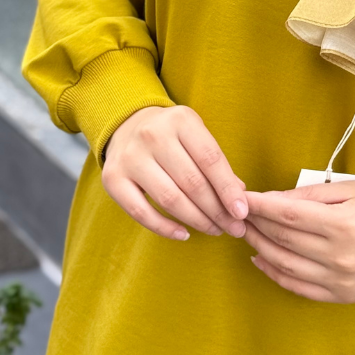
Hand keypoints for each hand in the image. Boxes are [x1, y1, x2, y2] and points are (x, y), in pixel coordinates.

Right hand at [102, 105, 248, 240]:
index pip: (210, 159)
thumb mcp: (196, 135)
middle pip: (192, 182)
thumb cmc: (172, 134)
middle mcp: (153, 136)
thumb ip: (216, 163)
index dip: (228, 189)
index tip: (242, 212)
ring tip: (215, 230)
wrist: (126, 124)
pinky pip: (141, 212)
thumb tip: (239, 199)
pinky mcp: (112, 179)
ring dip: (196, 220)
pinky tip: (184, 234)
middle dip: (217, 210)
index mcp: (180, 120)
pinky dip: (164, 228)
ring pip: (170, 199)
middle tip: (233, 228)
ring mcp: (130, 158)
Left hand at [244, 180, 354, 302]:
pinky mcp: (343, 295)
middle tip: (238, 213)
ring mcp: (342, 280)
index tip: (242, 198)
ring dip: (260, 248)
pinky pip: (299, 287)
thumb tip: (270, 201)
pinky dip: (275, 273)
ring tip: (247, 233)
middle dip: (255, 225)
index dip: (260, 206)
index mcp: (344, 225)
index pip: (288, 215)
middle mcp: (341, 256)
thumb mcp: (350, 188)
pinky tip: (262, 259)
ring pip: (285, 265)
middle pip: (283, 239)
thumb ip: (308, 196)